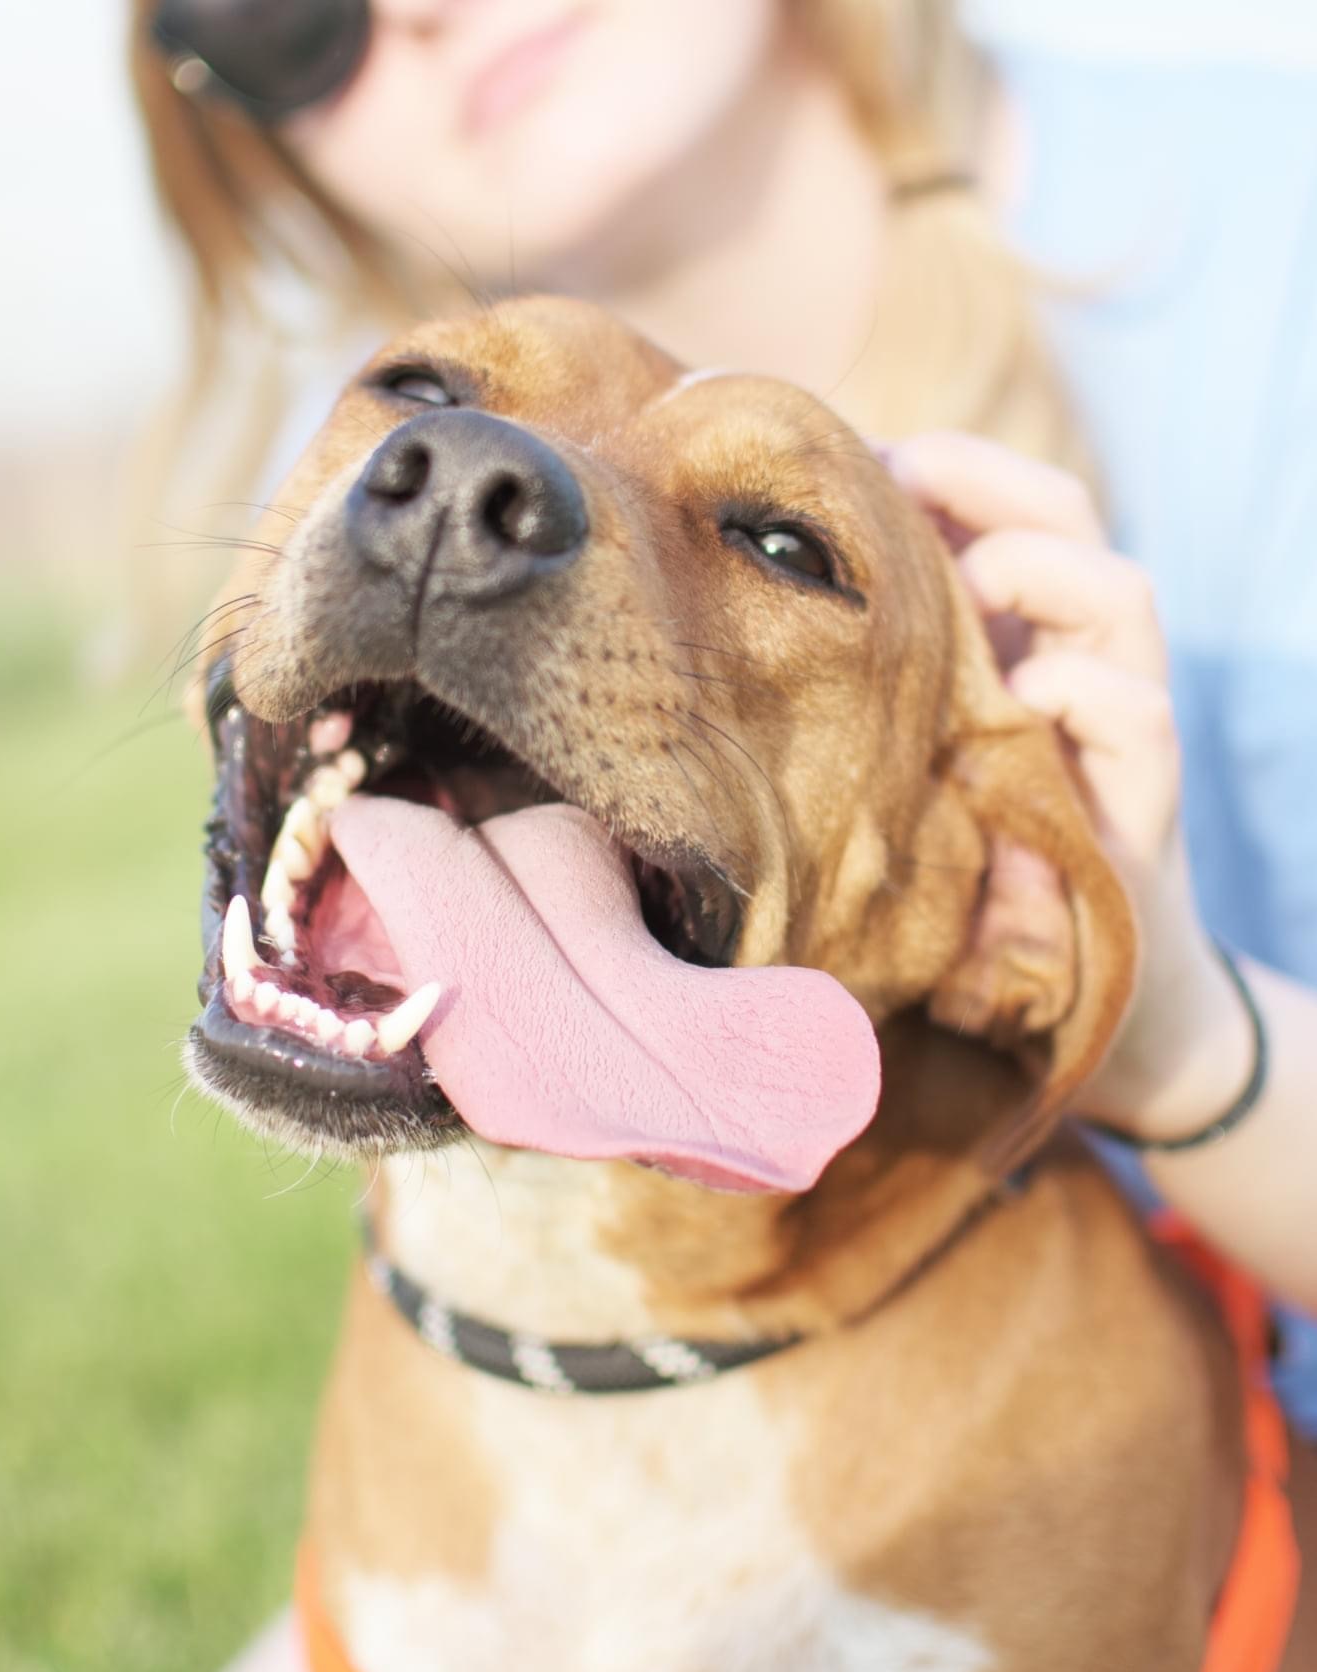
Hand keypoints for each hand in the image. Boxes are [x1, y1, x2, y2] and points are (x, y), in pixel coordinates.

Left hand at [887, 431, 1252, 1140]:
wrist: (1075, 1005)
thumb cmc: (969, 871)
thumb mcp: (907, 763)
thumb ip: (869, 689)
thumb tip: (737, 623)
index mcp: (1019, 637)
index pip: (1006, 507)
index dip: (944, 468)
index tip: (856, 457)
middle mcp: (1078, 661)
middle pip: (1067, 518)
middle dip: (990, 480)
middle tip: (905, 475)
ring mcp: (1119, 728)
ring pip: (1122, 596)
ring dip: (1045, 567)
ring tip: (976, 574)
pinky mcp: (1143, 806)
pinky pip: (1141, 720)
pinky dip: (1088, 694)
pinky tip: (1027, 696)